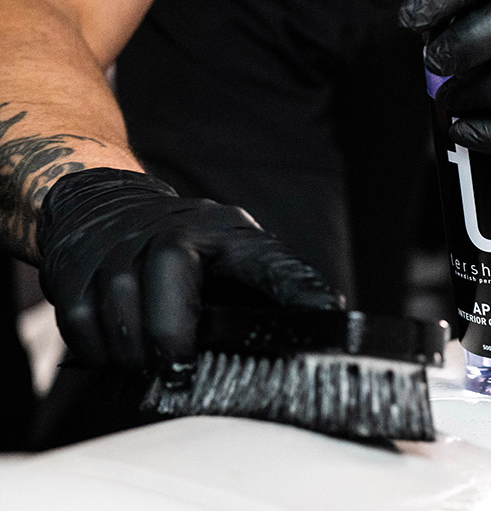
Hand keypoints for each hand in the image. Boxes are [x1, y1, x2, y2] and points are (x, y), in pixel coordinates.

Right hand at [37, 169, 341, 383]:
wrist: (103, 205)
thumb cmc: (178, 248)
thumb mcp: (225, 258)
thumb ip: (257, 293)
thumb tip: (312, 330)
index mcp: (226, 232)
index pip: (267, 257)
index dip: (297, 287)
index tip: (328, 316)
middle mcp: (173, 228)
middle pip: (168, 265)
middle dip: (171, 329)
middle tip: (177, 372)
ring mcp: (120, 244)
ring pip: (119, 299)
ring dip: (132, 350)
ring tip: (147, 366)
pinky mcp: (76, 266)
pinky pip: (78, 319)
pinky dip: (96, 348)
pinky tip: (114, 349)